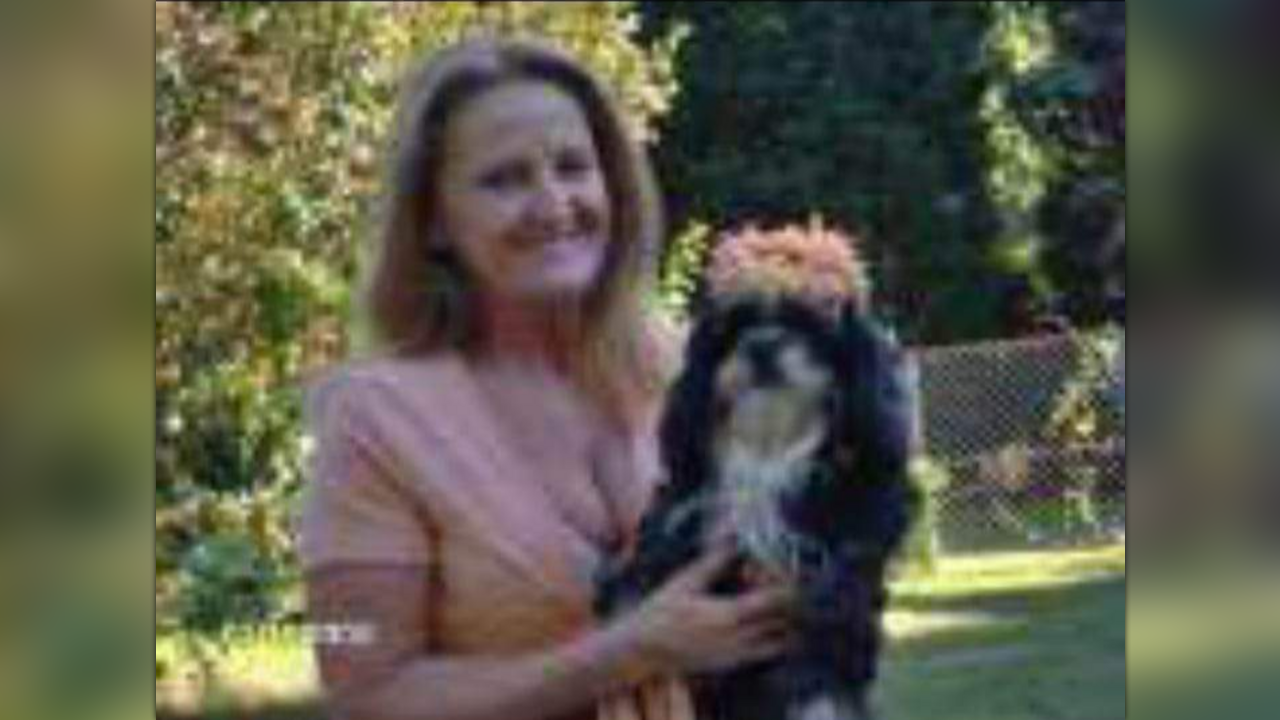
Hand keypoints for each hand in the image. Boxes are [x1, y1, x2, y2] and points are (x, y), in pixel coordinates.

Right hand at [616, 544, 796, 674]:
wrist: (642, 650)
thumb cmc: (660, 613)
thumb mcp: (686, 581)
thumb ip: (714, 561)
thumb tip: (734, 540)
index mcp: (729, 614)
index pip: (776, 599)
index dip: (786, 583)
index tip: (783, 572)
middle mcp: (739, 638)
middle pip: (785, 620)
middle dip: (790, 601)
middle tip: (780, 585)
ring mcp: (738, 655)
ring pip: (781, 640)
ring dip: (786, 621)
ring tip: (775, 605)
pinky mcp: (733, 664)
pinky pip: (766, 653)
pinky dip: (774, 639)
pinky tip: (761, 624)